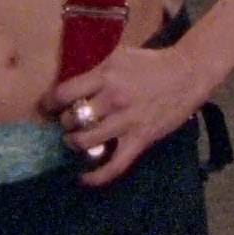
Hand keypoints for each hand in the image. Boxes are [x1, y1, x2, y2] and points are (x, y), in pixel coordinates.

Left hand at [45, 45, 212, 186]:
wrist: (186, 74)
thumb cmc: (151, 64)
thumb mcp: (118, 56)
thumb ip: (95, 72)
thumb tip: (70, 87)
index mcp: (105, 75)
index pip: (64, 93)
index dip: (50, 103)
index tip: (47, 107)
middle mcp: (113, 99)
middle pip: (73, 119)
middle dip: (65, 123)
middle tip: (68, 123)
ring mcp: (126, 121)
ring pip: (86, 142)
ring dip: (74, 144)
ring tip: (75, 141)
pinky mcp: (140, 140)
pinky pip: (114, 165)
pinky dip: (96, 176)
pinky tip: (83, 178)